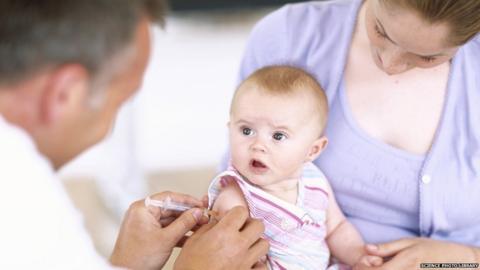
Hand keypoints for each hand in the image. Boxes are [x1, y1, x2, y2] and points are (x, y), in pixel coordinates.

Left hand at [110, 191, 207, 269]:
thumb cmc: (137, 259)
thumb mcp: (166, 239)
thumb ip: (184, 223)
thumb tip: (196, 212)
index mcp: (142, 209)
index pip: (169, 197)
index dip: (187, 200)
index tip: (200, 204)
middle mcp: (141, 213)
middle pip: (170, 208)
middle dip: (188, 214)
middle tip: (202, 217)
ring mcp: (144, 224)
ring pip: (169, 219)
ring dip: (184, 224)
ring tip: (199, 227)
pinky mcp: (147, 234)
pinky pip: (165, 228)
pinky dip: (177, 232)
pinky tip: (189, 236)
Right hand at [174, 206, 269, 269]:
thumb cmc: (189, 266)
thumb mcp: (193, 241)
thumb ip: (208, 227)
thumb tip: (218, 222)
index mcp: (224, 232)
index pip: (241, 211)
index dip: (236, 213)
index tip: (230, 218)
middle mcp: (239, 245)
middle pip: (259, 225)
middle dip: (250, 225)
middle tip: (241, 229)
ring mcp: (246, 261)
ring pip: (264, 244)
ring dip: (256, 243)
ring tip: (245, 246)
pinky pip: (263, 266)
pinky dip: (258, 264)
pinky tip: (248, 263)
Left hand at [354, 237, 478, 269]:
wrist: (458, 261)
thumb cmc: (431, 248)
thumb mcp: (409, 242)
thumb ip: (387, 247)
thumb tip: (366, 248)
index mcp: (405, 262)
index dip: (364, 268)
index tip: (362, 263)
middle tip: (369, 265)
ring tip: (380, 266)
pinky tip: (390, 269)